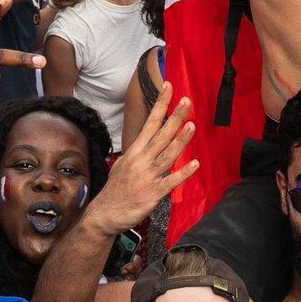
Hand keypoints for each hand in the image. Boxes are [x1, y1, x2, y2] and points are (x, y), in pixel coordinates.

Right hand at [92, 83, 199, 231]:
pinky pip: (171, 181)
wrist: (105, 215)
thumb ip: (137, 152)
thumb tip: (146, 142)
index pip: (150, 122)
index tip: (168, 86)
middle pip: (161, 134)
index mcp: (134, 151)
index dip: (160, 104)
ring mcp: (148, 176)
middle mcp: (141, 160)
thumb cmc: (115, 190)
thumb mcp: (123, 164)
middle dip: (174, 117)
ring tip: (192, 125)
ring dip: (181, 140)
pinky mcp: (153, 193)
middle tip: (187, 101)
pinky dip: (183, 173)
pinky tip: (195, 165)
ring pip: (167, 155)